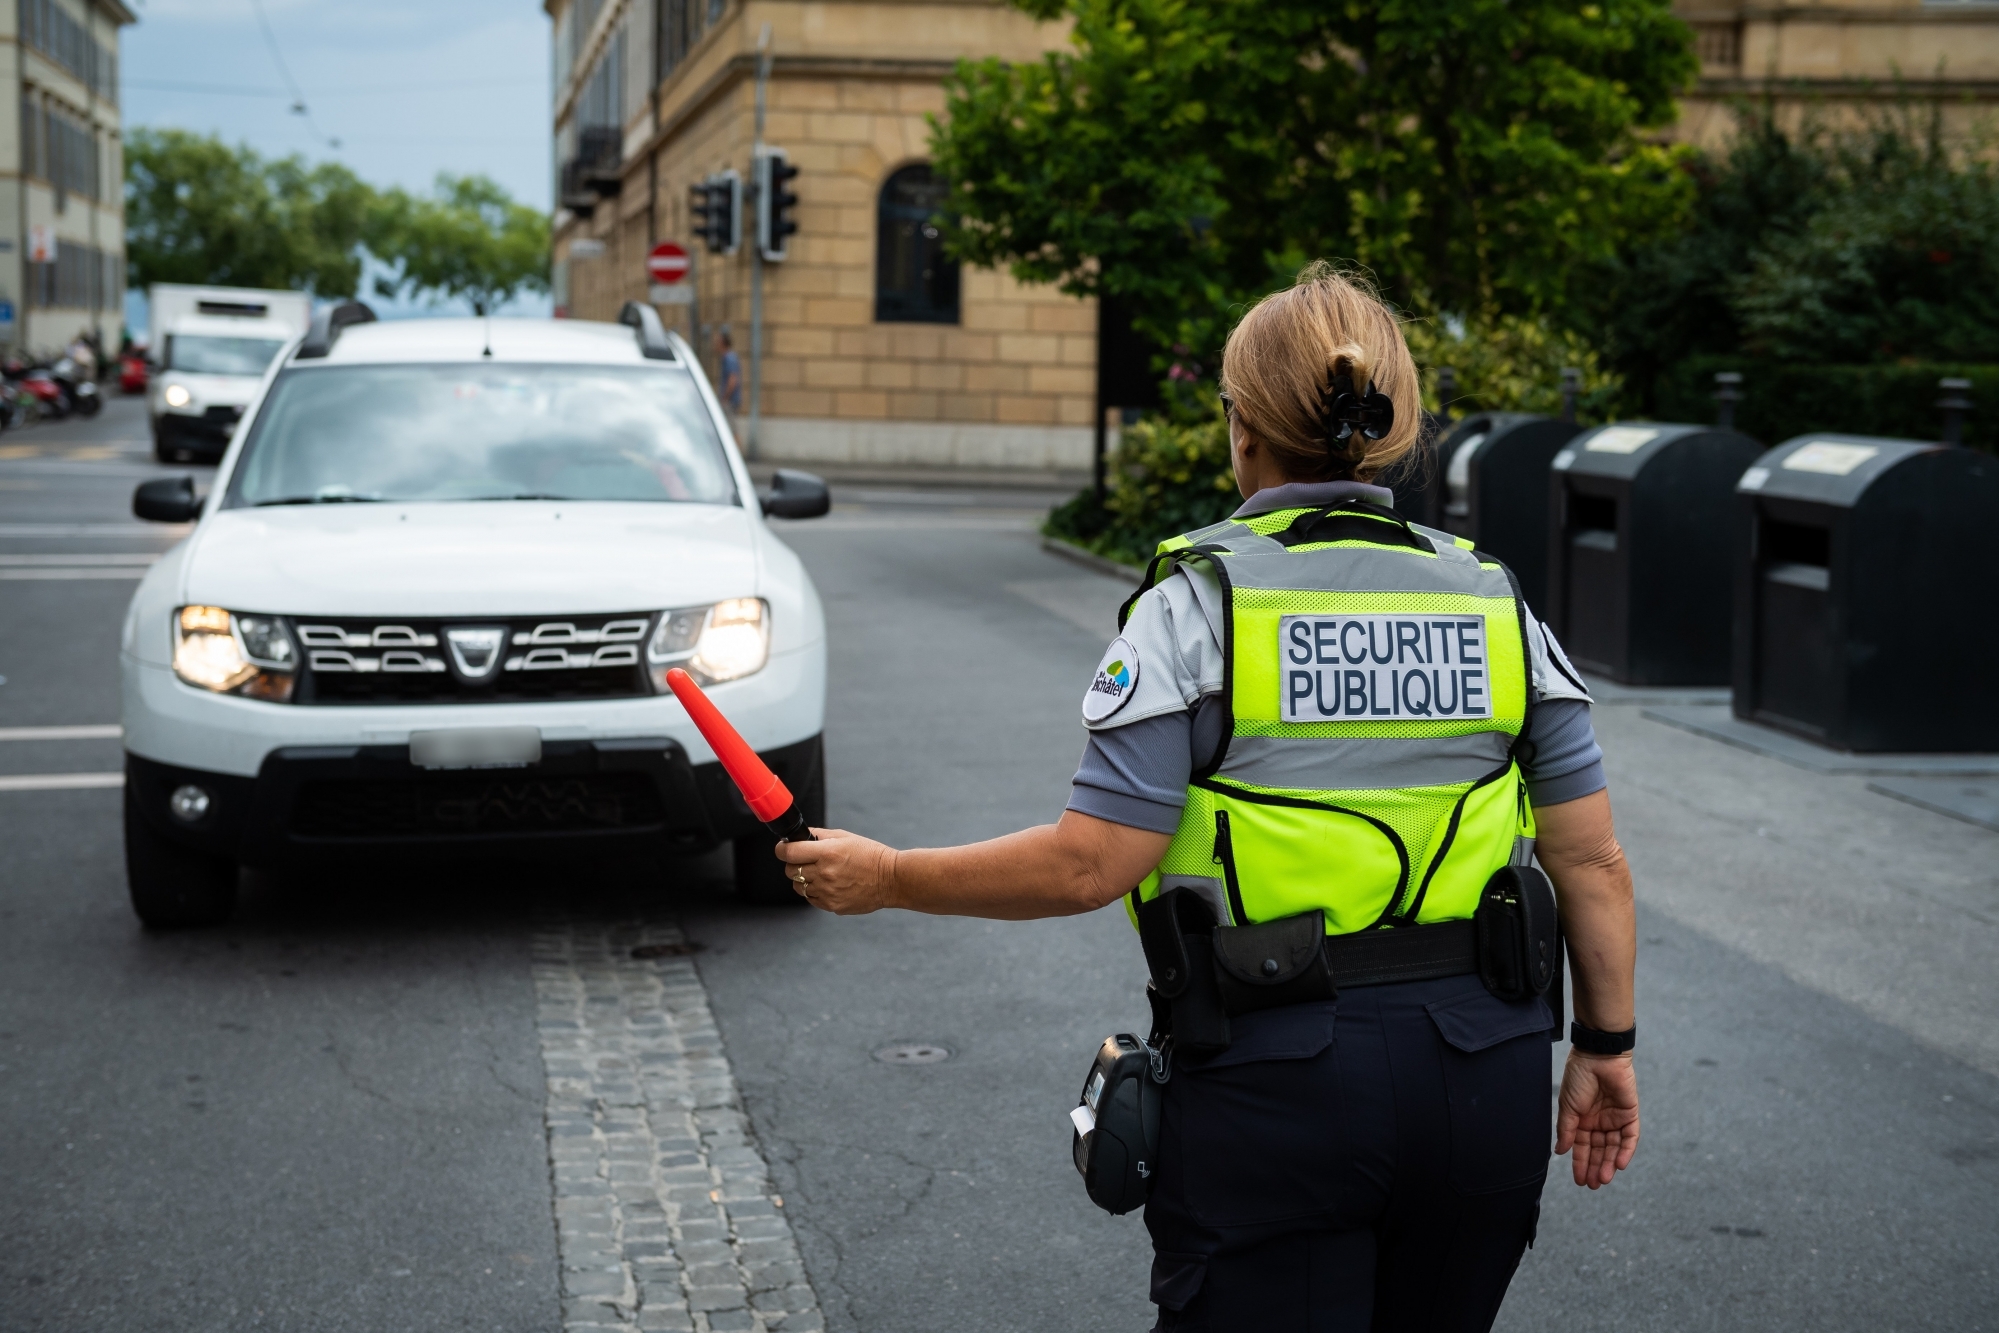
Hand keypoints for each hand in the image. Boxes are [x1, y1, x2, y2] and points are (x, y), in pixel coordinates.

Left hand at [772, 829, 896, 914]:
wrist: (891, 879)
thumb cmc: (870, 854)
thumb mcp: (845, 837)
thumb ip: (819, 836)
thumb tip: (799, 836)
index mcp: (827, 853)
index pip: (789, 852)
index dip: (782, 849)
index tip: (784, 848)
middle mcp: (824, 873)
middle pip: (791, 871)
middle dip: (794, 864)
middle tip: (807, 860)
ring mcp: (827, 892)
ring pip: (799, 887)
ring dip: (804, 879)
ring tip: (821, 874)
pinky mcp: (832, 906)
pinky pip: (811, 899)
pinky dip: (815, 892)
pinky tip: (829, 885)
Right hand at [1555, 1050, 1639, 1188]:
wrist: (1598, 1056)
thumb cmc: (1578, 1077)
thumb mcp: (1568, 1106)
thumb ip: (1566, 1130)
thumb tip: (1560, 1152)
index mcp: (1581, 1119)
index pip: (1581, 1146)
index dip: (1580, 1163)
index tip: (1579, 1180)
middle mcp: (1598, 1122)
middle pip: (1598, 1150)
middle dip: (1595, 1167)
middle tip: (1593, 1185)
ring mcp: (1614, 1119)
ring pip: (1613, 1147)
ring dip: (1609, 1163)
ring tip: (1603, 1179)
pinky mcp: (1629, 1114)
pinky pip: (1629, 1137)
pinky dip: (1625, 1151)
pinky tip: (1619, 1164)